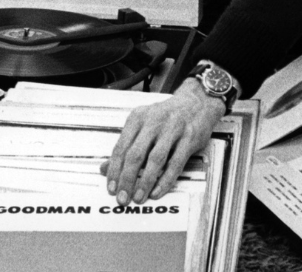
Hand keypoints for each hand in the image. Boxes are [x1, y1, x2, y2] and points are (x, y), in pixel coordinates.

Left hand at [102, 79, 224, 205]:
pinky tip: (156, 191)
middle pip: (136, 154)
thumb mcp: (142, 125)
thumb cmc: (165, 117)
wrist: (196, 102)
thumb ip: (125, 146)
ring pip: (155, 159)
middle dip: (127, 179)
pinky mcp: (189, 138)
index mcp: (138, 118)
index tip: (111, 188)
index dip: (114, 170)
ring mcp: (173, 129)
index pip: (121, 147)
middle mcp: (153, 122)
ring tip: (138, 198)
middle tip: (122, 198)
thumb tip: (105, 169)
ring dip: (145, 182)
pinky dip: (165, 180)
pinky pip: (176, 163)